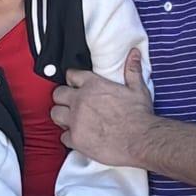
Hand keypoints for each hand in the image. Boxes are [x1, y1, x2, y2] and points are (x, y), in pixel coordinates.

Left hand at [50, 46, 150, 166]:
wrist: (141, 140)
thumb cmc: (139, 116)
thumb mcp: (138, 89)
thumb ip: (132, 70)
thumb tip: (134, 54)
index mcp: (94, 86)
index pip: (71, 75)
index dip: (72, 80)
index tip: (75, 85)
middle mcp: (81, 101)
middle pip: (58, 94)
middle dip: (63, 98)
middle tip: (72, 104)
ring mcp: (76, 120)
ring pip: (55, 114)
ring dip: (62, 116)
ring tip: (72, 120)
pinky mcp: (76, 139)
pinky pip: (63, 136)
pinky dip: (69, 137)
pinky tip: (79, 137)